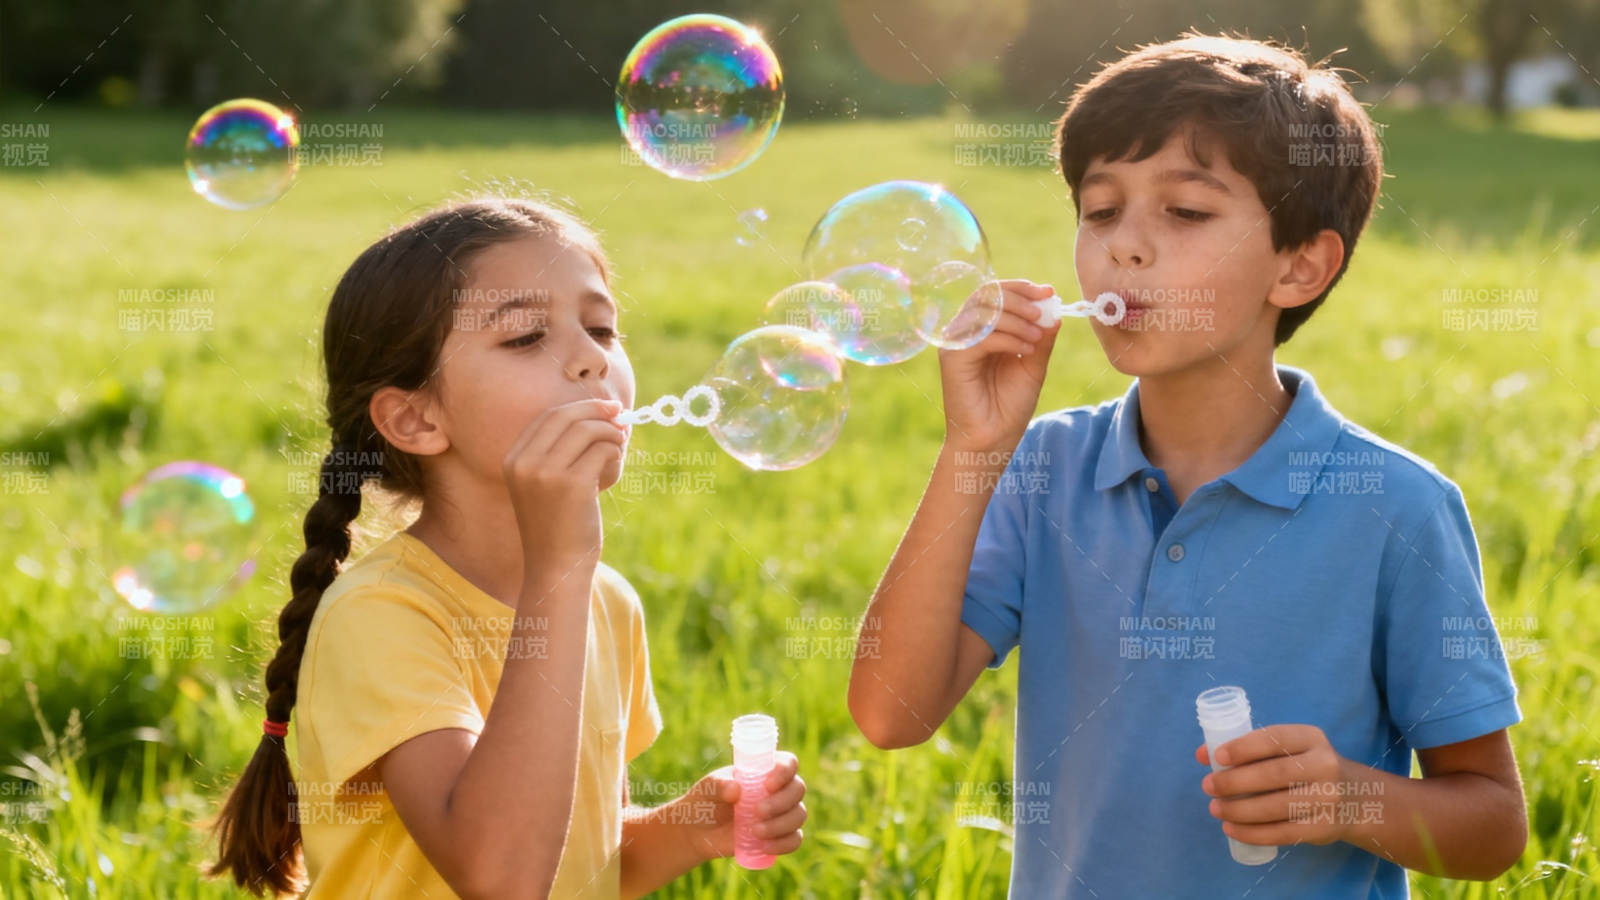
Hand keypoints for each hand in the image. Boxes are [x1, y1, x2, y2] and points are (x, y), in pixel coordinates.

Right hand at [502, 398, 626, 568]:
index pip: (549, 416)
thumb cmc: (560, 526)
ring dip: (612, 437)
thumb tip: (608, 415)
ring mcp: (545, 472)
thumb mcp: (551, 484)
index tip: (606, 407)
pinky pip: (603, 451)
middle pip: (567, 415)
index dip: (581, 406)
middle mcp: (524, 462)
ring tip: (618, 453)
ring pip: (589, 430)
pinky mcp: (571, 484)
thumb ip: (569, 450)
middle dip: (599, 411)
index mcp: (513, 459)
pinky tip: (612, 475)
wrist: (556, 568)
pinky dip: (615, 457)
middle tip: (622, 417)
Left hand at [675, 751, 806, 862]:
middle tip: (757, 811)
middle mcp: (779, 789)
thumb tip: (736, 790)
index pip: (788, 763)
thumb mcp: (707, 788)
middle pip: (798, 789)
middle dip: (781, 802)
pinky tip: (764, 846)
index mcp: (765, 770)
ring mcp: (782, 813)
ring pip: (799, 815)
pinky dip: (784, 844)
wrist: (699, 830)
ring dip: (781, 824)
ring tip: (754, 832)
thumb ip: (719, 784)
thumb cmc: (706, 800)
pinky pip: (794, 840)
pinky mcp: (780, 836)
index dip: (785, 771)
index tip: (768, 785)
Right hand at [938, 279, 1060, 454]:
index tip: (1048, 292)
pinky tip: (1026, 349)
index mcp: (981, 330)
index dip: (1022, 288)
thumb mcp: (1033, 365)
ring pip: (985, 311)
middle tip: (1043, 312)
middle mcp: (965, 332)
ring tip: (1037, 337)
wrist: (993, 440)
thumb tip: (1054, 310)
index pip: (995, 293)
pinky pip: (983, 335)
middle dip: (1021, 298)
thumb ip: (1040, 338)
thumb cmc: (1009, 406)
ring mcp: (956, 343)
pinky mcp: (952, 358)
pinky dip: (1009, 338)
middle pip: (988, 295)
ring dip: (1018, 319)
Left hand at [1196, 724, 1357, 847]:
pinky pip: (1282, 833)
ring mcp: (1327, 799)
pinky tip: (1231, 829)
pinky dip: (1252, 833)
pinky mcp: (1323, 828)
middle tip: (1208, 786)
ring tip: (1215, 808)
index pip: (1275, 739)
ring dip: (1238, 810)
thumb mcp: (1288, 748)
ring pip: (1275, 807)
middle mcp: (1324, 765)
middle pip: (1273, 774)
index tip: (1217, 757)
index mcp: (1311, 738)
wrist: (1357, 798)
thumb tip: (1202, 754)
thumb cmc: (1307, 767)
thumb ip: (1248, 748)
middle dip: (1234, 782)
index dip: (1244, 748)